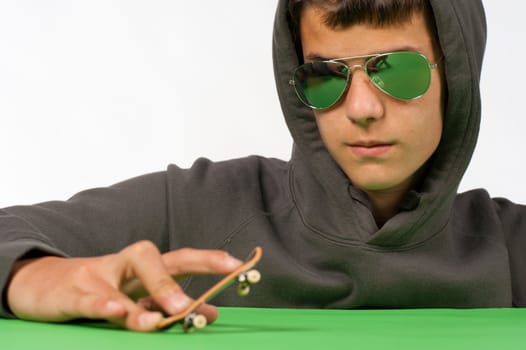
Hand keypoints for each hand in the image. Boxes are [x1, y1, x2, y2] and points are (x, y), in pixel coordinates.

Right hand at [6, 241, 241, 330]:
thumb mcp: (136, 298)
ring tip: (163, 319)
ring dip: (146, 299)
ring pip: (124, 283)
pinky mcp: (70, 292)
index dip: (209, 260)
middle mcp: (124, 265)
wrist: (42, 284)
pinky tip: (115, 311)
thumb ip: (169, 304)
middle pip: (155, 259)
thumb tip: (212, 313)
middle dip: (182, 273)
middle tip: (199, 304)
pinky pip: (88, 298)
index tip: (240, 266)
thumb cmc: (99, 290)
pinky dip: (102, 304)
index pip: (181, 258)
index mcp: (143, 267)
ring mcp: (97, 276)